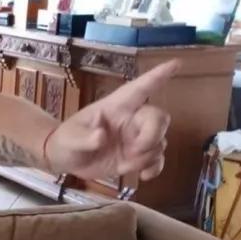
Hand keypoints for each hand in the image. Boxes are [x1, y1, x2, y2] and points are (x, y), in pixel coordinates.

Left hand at [46, 60, 178, 181]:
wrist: (64, 159)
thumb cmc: (66, 140)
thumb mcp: (69, 138)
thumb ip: (84, 138)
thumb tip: (100, 137)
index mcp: (115, 107)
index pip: (139, 88)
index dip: (157, 76)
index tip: (176, 64)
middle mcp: (130, 120)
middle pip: (158, 117)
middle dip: (153, 134)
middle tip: (136, 150)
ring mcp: (135, 138)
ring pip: (160, 140)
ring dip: (149, 154)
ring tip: (128, 164)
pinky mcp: (136, 156)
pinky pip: (157, 159)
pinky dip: (155, 167)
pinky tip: (143, 176)